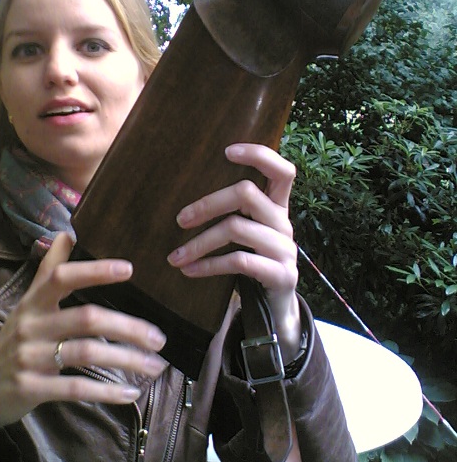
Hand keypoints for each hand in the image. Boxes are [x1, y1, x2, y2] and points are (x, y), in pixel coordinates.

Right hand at [0, 233, 166, 461]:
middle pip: (86, 318)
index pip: (62, 277)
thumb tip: (67, 233)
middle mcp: (31, 325)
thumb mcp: (26, 304)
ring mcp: (30, 358)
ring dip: (126, 359)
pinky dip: (107, 392)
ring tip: (155, 366)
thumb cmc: (13, 342)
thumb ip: (49, 270)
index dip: (94, 271)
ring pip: (87, 353)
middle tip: (159, 338)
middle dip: (128, 327)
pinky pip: (76, 389)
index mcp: (33, 302)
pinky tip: (130, 393)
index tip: (129, 269)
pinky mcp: (31, 389)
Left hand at [166, 143, 300, 360]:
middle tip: (180, 220)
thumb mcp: (249, 232)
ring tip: (175, 256)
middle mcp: (284, 222)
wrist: (276, 310)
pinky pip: (239, 261)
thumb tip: (184, 194)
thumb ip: (234, 211)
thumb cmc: (254, 261)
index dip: (259, 155)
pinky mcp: (281, 274)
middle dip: (208, 204)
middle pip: (246, 194)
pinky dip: (209, 265)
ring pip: (237, 229)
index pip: (281, 170)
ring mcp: (285, 249)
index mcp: (278, 206)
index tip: (227, 151)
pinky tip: (190, 271)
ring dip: (199, 243)